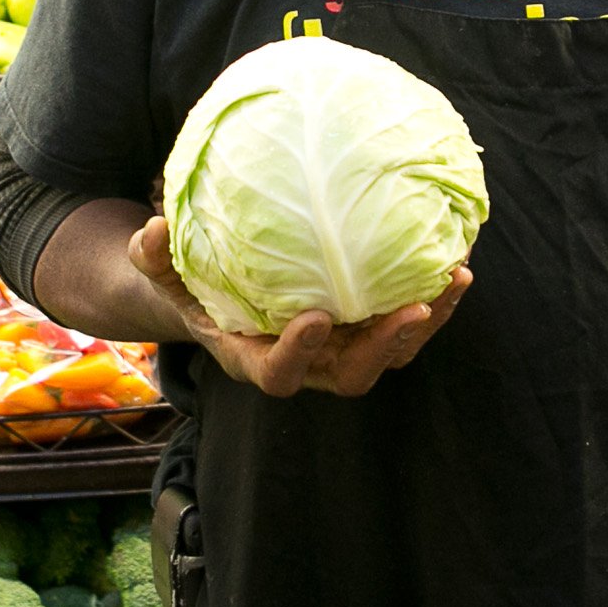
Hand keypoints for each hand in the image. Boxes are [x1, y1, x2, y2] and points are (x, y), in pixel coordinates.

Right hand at [125, 216, 469, 397]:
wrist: (217, 291)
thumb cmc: (186, 281)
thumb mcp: (159, 269)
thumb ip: (152, 256)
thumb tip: (152, 232)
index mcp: (253, 356)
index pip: (279, 374)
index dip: (296, 354)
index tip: (312, 318)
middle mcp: (304, 361)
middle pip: (352, 374)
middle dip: (383, 347)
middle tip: (412, 308)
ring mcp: (339, 347)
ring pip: (390, 352)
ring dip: (424, 321)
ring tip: (454, 278)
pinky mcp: (363, 325)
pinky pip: (404, 320)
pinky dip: (432, 296)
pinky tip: (455, 257)